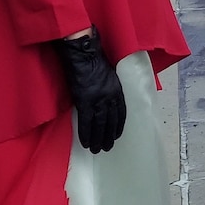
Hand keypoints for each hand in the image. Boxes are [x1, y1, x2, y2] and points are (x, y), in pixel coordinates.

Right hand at [53, 34, 125, 152]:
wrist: (83, 54)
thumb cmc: (94, 60)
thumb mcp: (109, 74)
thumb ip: (109, 87)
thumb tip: (105, 98)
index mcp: (117, 90)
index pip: (121, 113)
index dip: (118, 126)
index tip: (116, 135)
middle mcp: (111, 97)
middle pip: (111, 122)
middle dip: (108, 136)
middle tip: (106, 148)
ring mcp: (98, 100)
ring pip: (99, 125)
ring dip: (98, 139)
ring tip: (96, 150)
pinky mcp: (85, 102)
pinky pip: (86, 123)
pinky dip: (86, 134)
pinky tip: (85, 142)